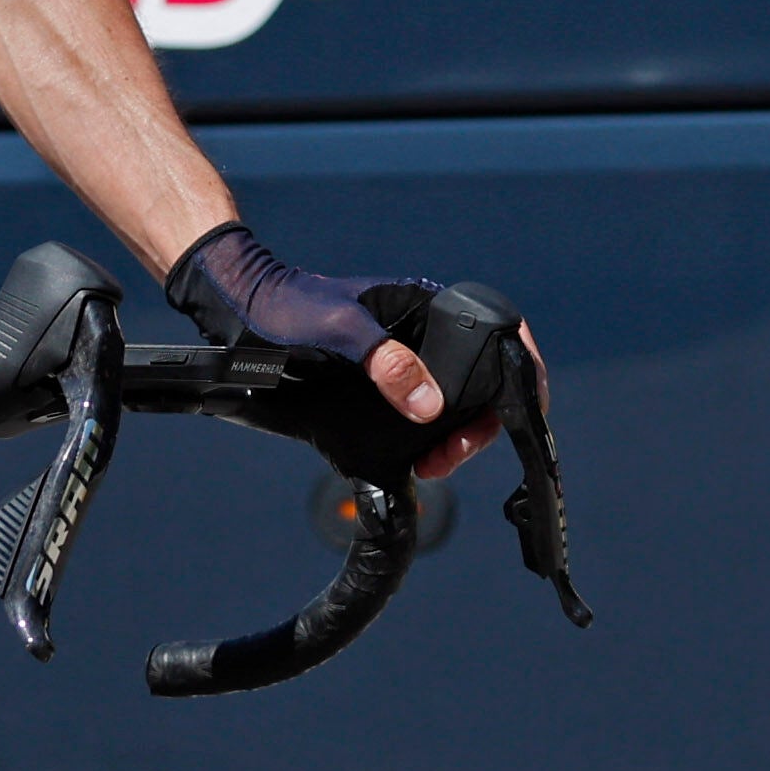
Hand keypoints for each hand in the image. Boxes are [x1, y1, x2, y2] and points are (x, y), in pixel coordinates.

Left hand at [166, 221, 502, 478]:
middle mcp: (426, 336)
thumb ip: (383, 360)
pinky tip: (417, 463)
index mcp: (428, 306)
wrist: (242, 316)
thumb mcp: (338, 329)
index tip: (527, 411)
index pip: (500, 333)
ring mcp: (408, 365)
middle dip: (482, 423)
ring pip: (455, 408)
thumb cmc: (289, 307)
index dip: (524, 371)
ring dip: (457, 440)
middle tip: (453, 454)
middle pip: (483, 383)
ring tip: (434, 464)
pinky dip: (429, 446)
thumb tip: (428, 403)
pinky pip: (422, 422)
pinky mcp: (386, 393)